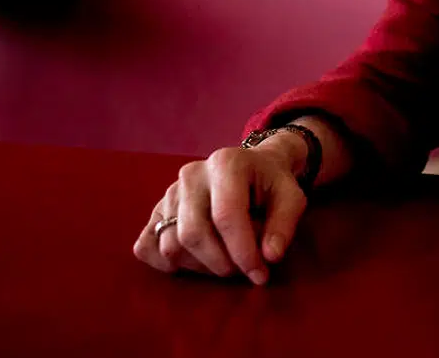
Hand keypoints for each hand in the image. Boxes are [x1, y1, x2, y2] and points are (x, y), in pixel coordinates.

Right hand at [132, 143, 307, 284]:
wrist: (251, 168)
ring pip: (170, 245)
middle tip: (244, 270)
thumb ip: (284, 225)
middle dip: (221, 263)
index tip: (259, 274)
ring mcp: (169, 193)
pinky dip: (166, 263)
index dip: (242, 252)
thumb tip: (269, 257)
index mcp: (226, 163)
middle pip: (193, 234)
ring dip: (200, 267)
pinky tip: (196, 262)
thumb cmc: (271, 185)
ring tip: (227, 261)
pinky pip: (146, 246)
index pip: (226, 216)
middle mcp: (191, 175)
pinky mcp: (156, 211)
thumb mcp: (292, 197)